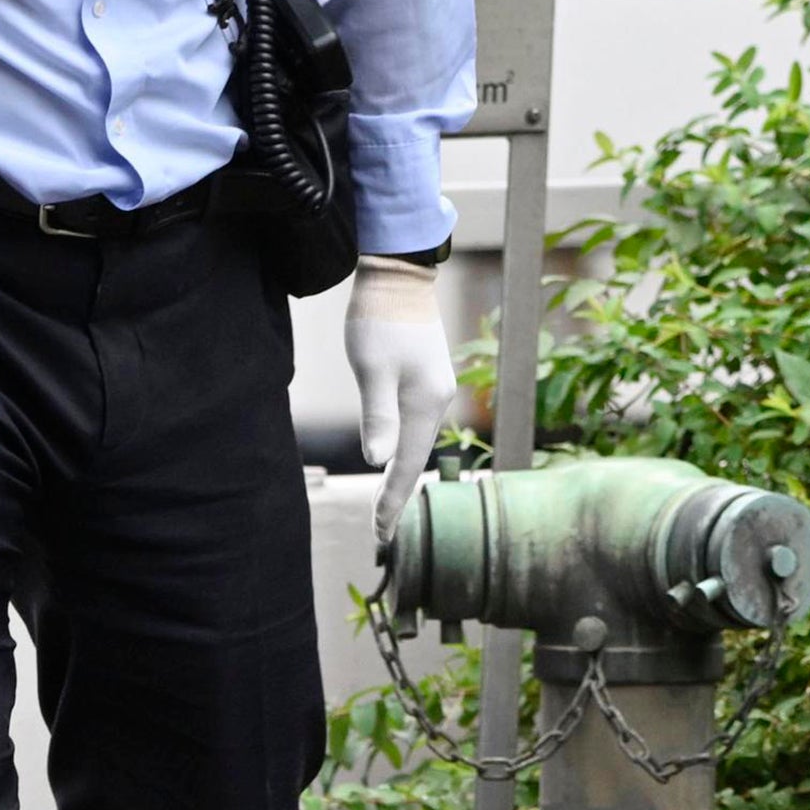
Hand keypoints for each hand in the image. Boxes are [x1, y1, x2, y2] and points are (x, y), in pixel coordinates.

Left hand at [344, 255, 454, 545]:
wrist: (398, 275)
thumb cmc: (379, 321)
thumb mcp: (372, 369)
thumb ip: (377, 415)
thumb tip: (377, 460)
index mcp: (425, 404)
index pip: (407, 465)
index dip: (392, 501)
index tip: (380, 534)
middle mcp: (437, 401)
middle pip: (417, 459)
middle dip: (398, 495)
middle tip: (381, 530)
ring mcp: (436, 389)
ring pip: (418, 442)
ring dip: (402, 472)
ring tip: (385, 503)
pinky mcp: (427, 377)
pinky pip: (417, 424)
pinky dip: (405, 447)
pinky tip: (394, 455)